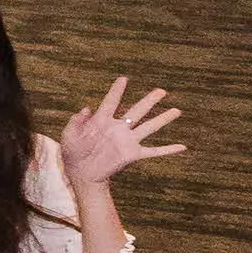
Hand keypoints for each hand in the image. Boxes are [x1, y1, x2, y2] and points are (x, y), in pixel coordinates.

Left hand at [56, 78, 183, 188]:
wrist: (82, 174)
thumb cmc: (73, 153)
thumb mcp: (69, 135)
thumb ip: (75, 121)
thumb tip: (87, 108)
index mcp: (101, 121)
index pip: (110, 101)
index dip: (117, 90)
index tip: (124, 78)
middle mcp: (118, 128)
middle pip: (137, 111)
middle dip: (149, 101)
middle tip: (162, 91)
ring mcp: (127, 141)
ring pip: (149, 127)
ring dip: (163, 120)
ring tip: (177, 110)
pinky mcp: (132, 154)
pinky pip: (154, 151)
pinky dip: (168, 150)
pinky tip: (182, 147)